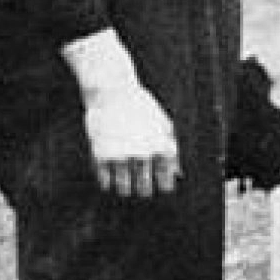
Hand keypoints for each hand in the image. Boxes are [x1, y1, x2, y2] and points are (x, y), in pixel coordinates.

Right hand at [63, 30, 180, 199]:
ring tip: (124, 185)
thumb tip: (178, 176)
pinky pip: (105, 182)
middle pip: (145, 189)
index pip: (166, 184)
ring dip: (125, 190)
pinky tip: (109, 180)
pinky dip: (107, 184)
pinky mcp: (101, 154)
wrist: (111, 90)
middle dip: (142, 189)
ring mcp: (122, 155)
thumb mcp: (164, 124)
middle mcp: (144, 155)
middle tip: (139, 185)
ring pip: (125, 189)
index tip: (156, 183)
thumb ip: (172, 150)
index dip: (161, 186)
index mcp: (162, 149)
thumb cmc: (141, 106)